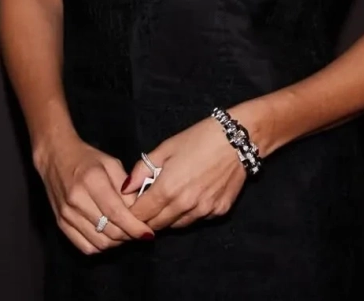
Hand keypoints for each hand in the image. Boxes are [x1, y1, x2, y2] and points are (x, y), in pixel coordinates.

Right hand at [33, 126, 153, 253]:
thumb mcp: (110, 163)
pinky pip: (85, 247)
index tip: (148, 233)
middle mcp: (77, 200)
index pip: (116, 212)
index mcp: (92, 180)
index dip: (134, 226)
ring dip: (116, 243)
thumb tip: (138, 210)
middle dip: (128, 236)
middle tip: (139, 232)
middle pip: (108, 231)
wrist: (55, 157)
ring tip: (125, 234)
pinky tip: (109, 237)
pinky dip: (101, 247)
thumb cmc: (87, 158)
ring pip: (98, 243)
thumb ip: (126, 185)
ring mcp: (67, 214)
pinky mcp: (61, 224)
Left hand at [122, 116, 246, 231]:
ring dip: (168, 218)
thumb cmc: (200, 138)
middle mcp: (185, 205)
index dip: (132, 212)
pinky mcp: (219, 212)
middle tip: (147, 205)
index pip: (141, 215)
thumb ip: (143, 169)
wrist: (237, 139)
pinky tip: (192, 196)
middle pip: (157, 225)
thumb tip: (126, 188)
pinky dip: (189, 213)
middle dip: (148, 218)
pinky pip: (197, 220)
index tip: (130, 206)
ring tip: (169, 199)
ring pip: (177, 226)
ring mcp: (204, 211)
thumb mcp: (167, 147)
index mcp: (168, 188)